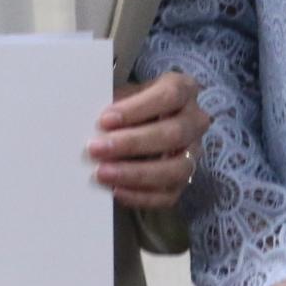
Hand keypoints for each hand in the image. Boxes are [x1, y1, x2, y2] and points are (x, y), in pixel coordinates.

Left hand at [88, 71, 208, 209]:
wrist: (143, 124)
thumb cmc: (132, 106)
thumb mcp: (125, 95)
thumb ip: (114, 105)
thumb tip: (89, 123)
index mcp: (184, 90)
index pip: (170, 96)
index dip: (138, 109)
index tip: (105, 119)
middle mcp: (195, 121)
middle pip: (173, 134)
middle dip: (132, 143)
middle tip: (96, 149)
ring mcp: (193, 154)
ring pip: (176, 168)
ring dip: (136, 173)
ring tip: (103, 173)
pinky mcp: (184, 181)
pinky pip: (168, 195)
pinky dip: (141, 196)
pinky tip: (116, 191)